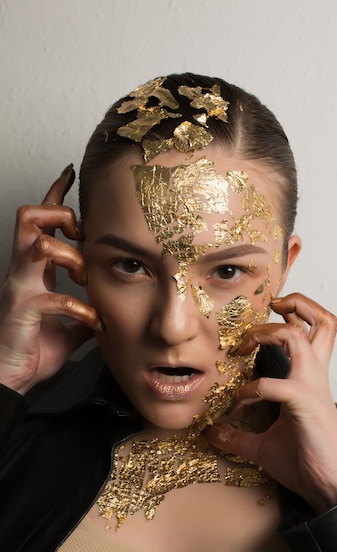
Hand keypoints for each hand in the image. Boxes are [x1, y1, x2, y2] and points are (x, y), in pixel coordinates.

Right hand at [0, 165, 101, 394]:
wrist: (12, 377)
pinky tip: (93, 321)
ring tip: (85, 276)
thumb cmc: (35, 348)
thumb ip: (86, 308)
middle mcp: (23, 272)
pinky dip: (80, 308)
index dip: (53, 195)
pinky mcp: (23, 311)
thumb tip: (109, 306)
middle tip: (80, 235)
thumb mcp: (69, 324)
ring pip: (37, 244)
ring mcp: (20, 288)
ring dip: (70, 254)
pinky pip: (53, 297)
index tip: (70, 174)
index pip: (40, 222)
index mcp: (34, 270)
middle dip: (59, 214)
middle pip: (30, 216)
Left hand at [205, 293, 336, 512]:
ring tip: (243, 348)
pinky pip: (271, 384)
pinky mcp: (304, 404)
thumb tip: (210, 432)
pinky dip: (249, 390)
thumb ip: (238, 436)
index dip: (296, 311)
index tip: (264, 318)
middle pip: (321, 319)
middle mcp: (315, 374)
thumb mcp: (262, 446)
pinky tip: (237, 405)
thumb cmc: (305, 462)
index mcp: (310, 377)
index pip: (314, 329)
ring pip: (296, 336)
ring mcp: (311, 386)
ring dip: (267, 333)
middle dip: (294, 304)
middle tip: (259, 319)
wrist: (331, 489)